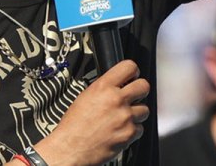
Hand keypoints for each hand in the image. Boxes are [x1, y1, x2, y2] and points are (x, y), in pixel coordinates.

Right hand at [36, 60, 150, 165]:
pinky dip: (132, 131)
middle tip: (134, 97)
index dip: (133, 72)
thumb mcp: (85, 97)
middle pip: (143, 86)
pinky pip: (140, 128)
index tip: (132, 77)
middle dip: (140, 91)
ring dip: (136, 114)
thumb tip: (117, 85)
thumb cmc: (74, 125)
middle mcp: (116, 99)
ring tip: (123, 119)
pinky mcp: (129, 133)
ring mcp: (125, 116)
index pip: (129, 67)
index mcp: (103, 87)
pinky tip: (120, 131)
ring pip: (144, 109)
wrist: (70, 148)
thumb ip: (104, 89)